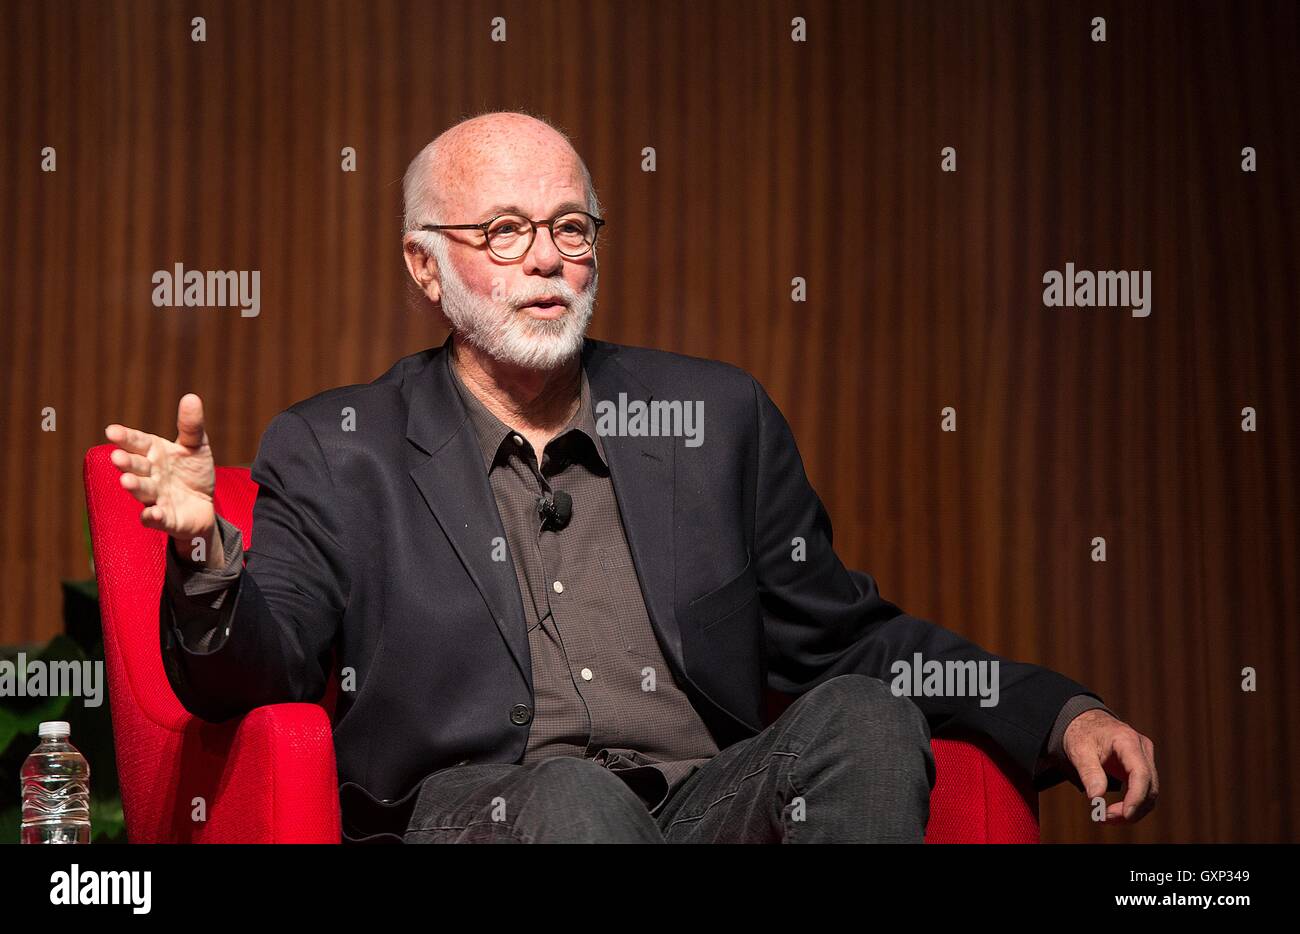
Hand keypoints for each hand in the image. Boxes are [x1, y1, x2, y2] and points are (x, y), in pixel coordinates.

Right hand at [104, 394, 222, 566]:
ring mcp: (156, 497)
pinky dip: (152, 516)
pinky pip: (157, 518)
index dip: (125, 437)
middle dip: (127, 462)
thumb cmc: (192, 470)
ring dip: (134, 486)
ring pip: (143, 491)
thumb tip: (191, 397)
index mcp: (154, 453)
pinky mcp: (166, 518)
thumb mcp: (196, 446)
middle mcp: (151, 474)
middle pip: (136, 467)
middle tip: (117, 457)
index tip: (112, 431)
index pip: (138, 442)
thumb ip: (191, 426)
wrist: (204, 504)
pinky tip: (150, 513)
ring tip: (126, 481)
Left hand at [1063, 708, 1157, 823]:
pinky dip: (1132, 804)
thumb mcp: (1079, 751)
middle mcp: (1142, 749)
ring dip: (1133, 810)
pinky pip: (1143, 790)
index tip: (1125, 815)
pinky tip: (1114, 812)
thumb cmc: (1082, 733)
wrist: (1085, 721)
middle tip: (1104, 818)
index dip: (1136, 797)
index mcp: (1127, 740)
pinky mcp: (1141, 767)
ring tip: (1106, 817)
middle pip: (1149, 786)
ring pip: (1150, 792)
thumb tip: (1096, 799)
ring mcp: (1145, 758)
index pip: (1141, 773)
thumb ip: (1089, 773)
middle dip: (1132, 808)